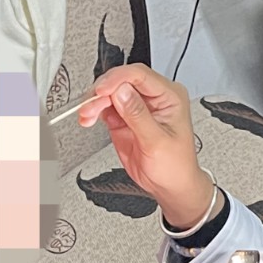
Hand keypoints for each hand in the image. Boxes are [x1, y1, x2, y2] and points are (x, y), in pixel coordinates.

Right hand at [82, 64, 214, 229]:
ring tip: (86, 115)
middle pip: (122, 81)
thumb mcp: (157, 142)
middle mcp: (153, 98)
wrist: (171, 187)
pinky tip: (89, 118)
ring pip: (110, 93)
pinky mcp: (124, 118)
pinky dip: (94, 111)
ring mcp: (137, 107)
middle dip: (102, 92)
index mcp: (169, 96)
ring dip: (95, 102)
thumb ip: (138, 116)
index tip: (101, 91)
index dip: (117, 80)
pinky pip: (105, 107)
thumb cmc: (175, 166)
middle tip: (90, 107)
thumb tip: (122, 92)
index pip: (140, 75)